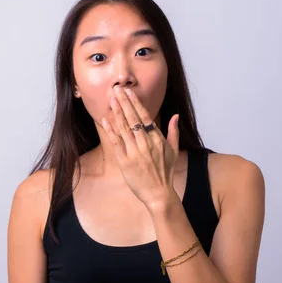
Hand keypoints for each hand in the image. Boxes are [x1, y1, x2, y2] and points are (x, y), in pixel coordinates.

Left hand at [101, 85, 179, 209]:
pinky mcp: (125, 161)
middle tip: (116, 89)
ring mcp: (135, 152)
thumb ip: (173, 132)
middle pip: (133, 118)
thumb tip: (175, 115)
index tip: (129, 92)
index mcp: (157, 139)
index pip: (145, 116)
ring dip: (116, 112)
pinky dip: (111, 130)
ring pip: (124, 128)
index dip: (135, 103)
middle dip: (124, 102)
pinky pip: (116, 142)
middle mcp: (146, 143)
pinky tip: (105, 119)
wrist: (158, 193)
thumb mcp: (174, 151)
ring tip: (111, 100)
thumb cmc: (166, 172)